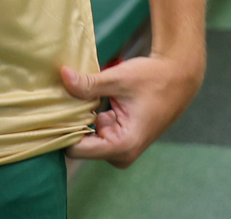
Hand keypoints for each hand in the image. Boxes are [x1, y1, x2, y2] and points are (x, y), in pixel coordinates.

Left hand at [60, 53, 203, 167]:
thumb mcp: (118, 79)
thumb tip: (63, 76)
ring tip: (77, 94)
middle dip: (71, 122)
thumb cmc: (153, 79)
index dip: (62, 130)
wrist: (177, 77)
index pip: (77, 150)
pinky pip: (95, 131)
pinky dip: (89, 116)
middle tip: (64, 97)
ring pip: (86, 137)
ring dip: (80, 117)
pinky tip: (88, 98)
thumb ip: (89, 84)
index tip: (52, 110)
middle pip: (80, 144)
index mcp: (123, 145)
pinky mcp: (120, 139)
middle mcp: (121, 153)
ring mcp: (121, 148)